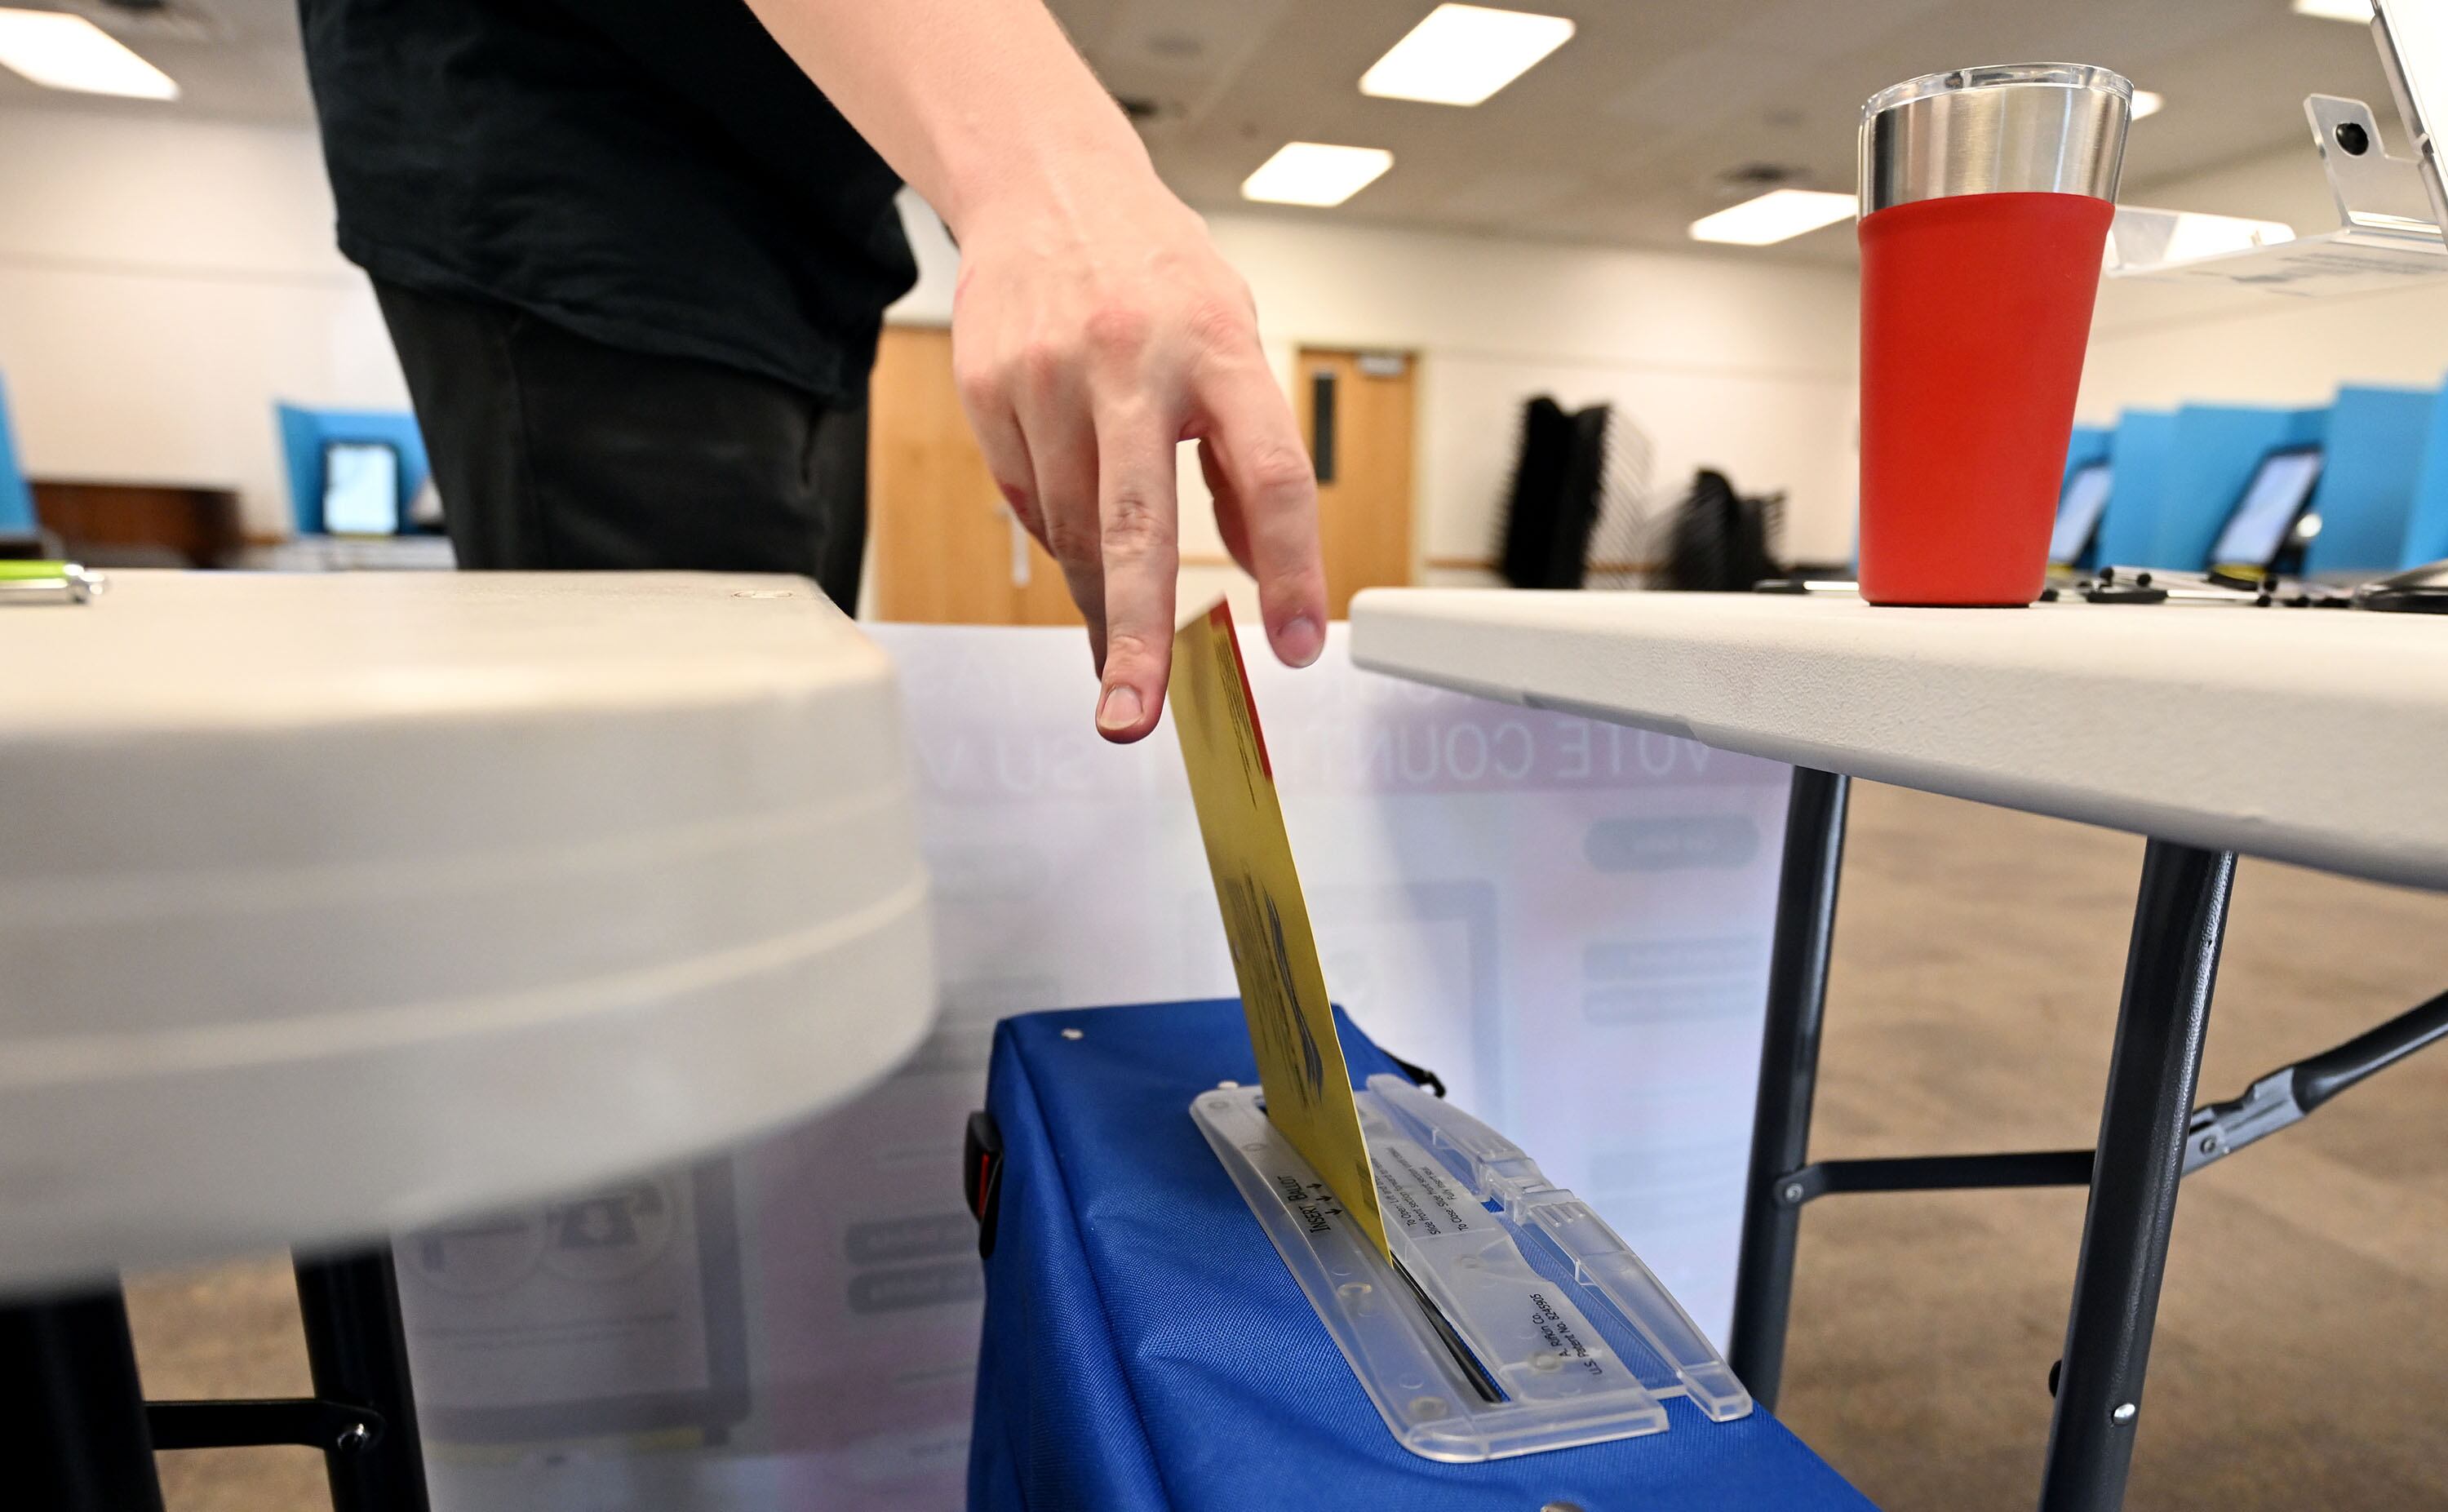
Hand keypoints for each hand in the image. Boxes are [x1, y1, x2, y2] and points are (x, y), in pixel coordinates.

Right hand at [947, 169, 1326, 742]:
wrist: (1043, 185)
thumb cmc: (1154, 275)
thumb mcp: (1233, 343)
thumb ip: (1248, 458)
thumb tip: (1269, 571)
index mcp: (1219, 349)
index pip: (1270, 476)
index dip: (1289, 570)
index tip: (1297, 644)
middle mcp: (1133, 362)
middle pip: (1138, 524)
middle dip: (1135, 635)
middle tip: (1133, 716)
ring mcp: (1049, 377)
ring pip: (1075, 530)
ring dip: (1101, 603)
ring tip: (1119, 658)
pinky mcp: (989, 392)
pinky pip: (1029, 502)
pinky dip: (1060, 532)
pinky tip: (1075, 515)